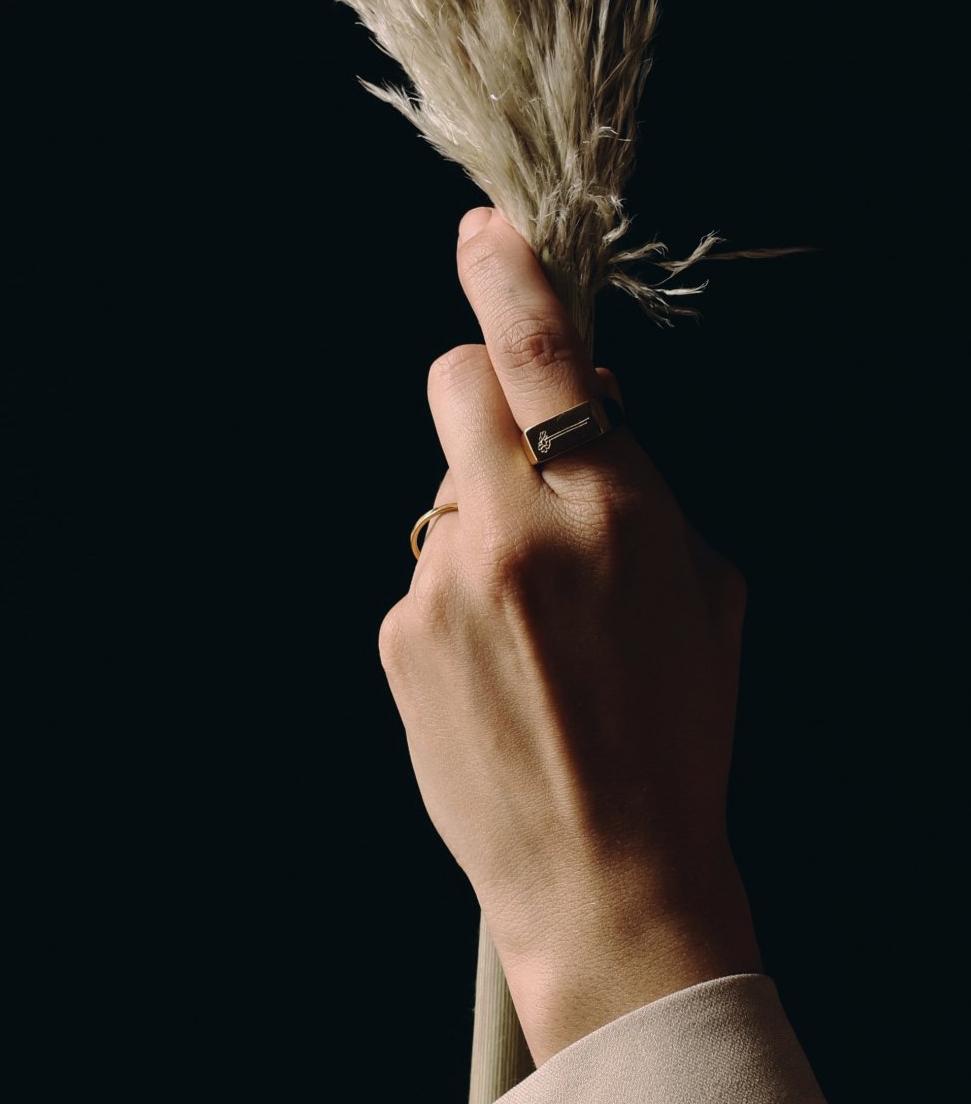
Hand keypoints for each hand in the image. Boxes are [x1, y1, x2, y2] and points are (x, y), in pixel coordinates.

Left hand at [378, 206, 762, 1066]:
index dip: (506, 272)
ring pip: (443, 490)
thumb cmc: (678, 731)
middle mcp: (518, 527)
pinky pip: (425, 574)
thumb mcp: (706, 588)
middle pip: (455, 382)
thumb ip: (643, 484)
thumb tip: (591, 406)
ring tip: (535, 632)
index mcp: (615, 505)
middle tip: (521, 451)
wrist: (607, 874)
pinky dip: (456, 600)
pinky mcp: (398, 635)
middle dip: (482, 393)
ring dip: (481, 523)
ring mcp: (445, 582)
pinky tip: (500, 675)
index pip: (540, 349)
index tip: (482, 229)